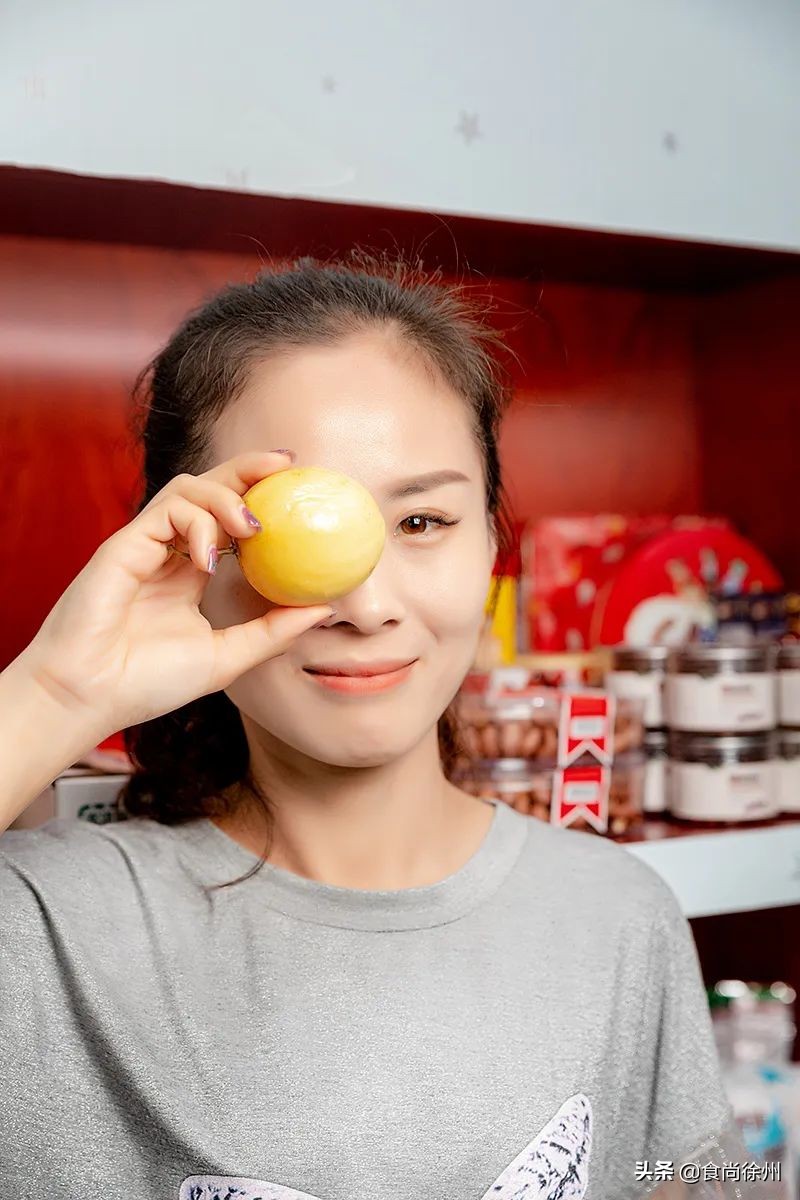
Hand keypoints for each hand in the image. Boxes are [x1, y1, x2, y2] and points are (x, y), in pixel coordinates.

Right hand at [21, 451, 332, 740]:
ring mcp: (145, 544)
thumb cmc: (147, 683)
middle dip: (248, 468)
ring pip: (187, 487)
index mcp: (189, 573)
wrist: (89, 698)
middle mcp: (168, 551)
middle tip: (286, 464)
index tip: (300, 490)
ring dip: (226, 497)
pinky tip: (210, 558)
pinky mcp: (124, 544)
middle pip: (209, 488)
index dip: (260, 498)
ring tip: (251, 527)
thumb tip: (325, 607)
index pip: (228, 519)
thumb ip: (273, 631)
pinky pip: (167, 509)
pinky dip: (197, 524)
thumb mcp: (227, 657)